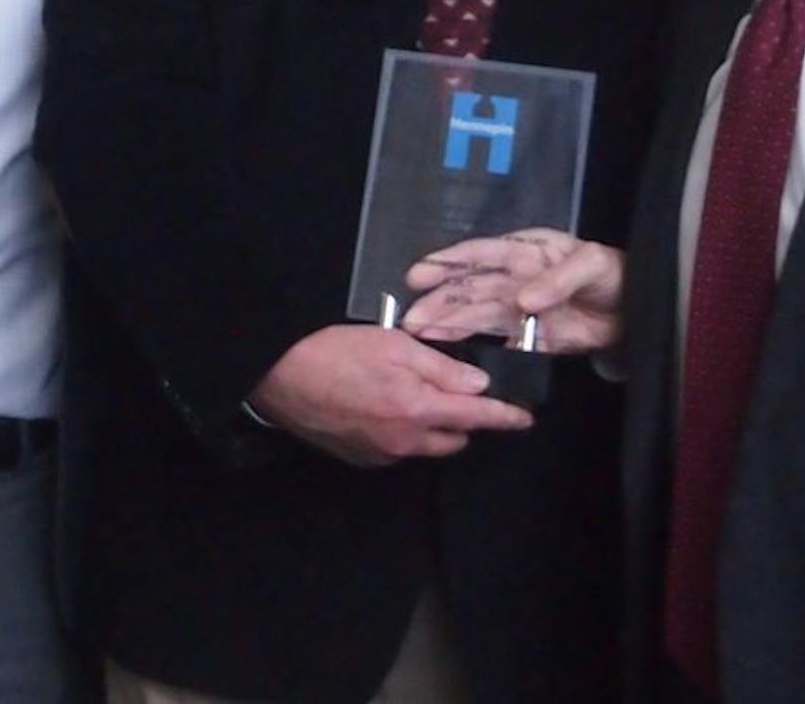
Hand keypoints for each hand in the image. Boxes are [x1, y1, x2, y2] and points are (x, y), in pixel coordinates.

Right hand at [247, 324, 531, 466]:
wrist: (279, 377)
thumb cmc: (336, 350)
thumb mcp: (394, 344)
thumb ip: (441, 367)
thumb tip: (479, 387)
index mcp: (417, 410)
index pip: (476, 418)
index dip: (505, 418)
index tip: (525, 418)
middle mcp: (404, 442)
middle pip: (454, 438)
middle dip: (465, 419)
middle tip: (456, 388)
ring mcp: (380, 456)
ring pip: (426, 446)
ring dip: (434, 426)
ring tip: (415, 392)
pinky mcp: (359, 460)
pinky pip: (398, 450)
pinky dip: (405, 432)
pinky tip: (385, 406)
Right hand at [400, 229, 625, 355]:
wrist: (635, 311)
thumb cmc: (613, 275)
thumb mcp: (592, 264)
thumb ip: (559, 279)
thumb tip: (523, 300)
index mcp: (526, 252)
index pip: (482, 254)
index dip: (450, 262)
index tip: (420, 272)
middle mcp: (515, 278)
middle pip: (471, 289)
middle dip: (439, 302)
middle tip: (411, 318)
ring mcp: (519, 309)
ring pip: (476, 316)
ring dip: (448, 325)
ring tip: (419, 335)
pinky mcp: (530, 337)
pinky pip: (498, 342)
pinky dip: (477, 350)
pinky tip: (454, 356)